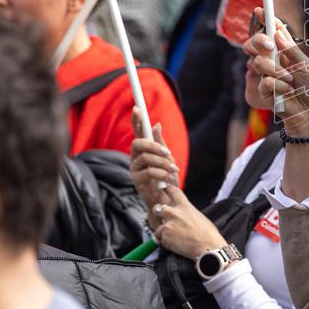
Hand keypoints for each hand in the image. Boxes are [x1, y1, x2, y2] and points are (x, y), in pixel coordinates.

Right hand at [130, 107, 176, 228]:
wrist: (168, 201)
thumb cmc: (167, 178)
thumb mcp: (168, 159)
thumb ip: (161, 143)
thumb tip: (157, 124)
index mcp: (143, 151)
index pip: (138, 132)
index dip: (136, 120)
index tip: (137, 108)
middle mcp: (135, 158)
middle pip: (137, 143)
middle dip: (154, 146)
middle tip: (168, 153)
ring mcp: (134, 169)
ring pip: (145, 158)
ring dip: (163, 163)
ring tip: (174, 170)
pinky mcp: (136, 181)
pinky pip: (149, 172)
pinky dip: (162, 174)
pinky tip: (169, 179)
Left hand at [152, 186, 229, 260]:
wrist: (207, 246)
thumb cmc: (207, 233)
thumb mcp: (198, 216)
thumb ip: (187, 213)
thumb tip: (182, 217)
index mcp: (185, 206)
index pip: (173, 191)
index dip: (166, 188)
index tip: (162, 186)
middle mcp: (175, 213)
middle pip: (158, 208)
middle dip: (158, 213)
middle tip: (162, 218)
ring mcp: (168, 224)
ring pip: (158, 226)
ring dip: (162, 232)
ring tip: (174, 238)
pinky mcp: (165, 235)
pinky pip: (159, 238)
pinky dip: (164, 242)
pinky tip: (175, 244)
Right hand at [246, 7, 308, 134]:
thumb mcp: (307, 66)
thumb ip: (292, 51)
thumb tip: (278, 33)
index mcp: (285, 52)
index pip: (273, 33)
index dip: (266, 20)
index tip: (260, 9)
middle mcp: (274, 61)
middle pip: (256, 44)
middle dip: (260, 41)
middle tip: (270, 47)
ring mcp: (268, 75)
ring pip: (259, 62)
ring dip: (276, 70)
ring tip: (290, 80)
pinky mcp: (265, 91)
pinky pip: (264, 82)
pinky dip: (278, 86)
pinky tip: (287, 92)